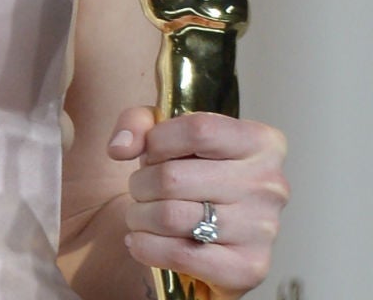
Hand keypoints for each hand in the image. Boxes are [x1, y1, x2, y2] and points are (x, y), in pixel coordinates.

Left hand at [107, 106, 288, 296]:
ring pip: (170, 216)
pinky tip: (141, 241)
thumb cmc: (191, 174)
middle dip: (140, 184)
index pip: (198, 130)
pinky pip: (180, 255)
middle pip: (173, 177)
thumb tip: (120, 148)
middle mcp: (270, 185)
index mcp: (261, 142)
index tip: (151, 154)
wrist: (211, 233)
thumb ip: (137, 123)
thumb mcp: (166, 132)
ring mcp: (264, 229)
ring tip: (142, 215)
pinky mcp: (250, 268)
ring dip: (139, 216)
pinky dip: (147, 248)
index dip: (158, 141)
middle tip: (141, 191)